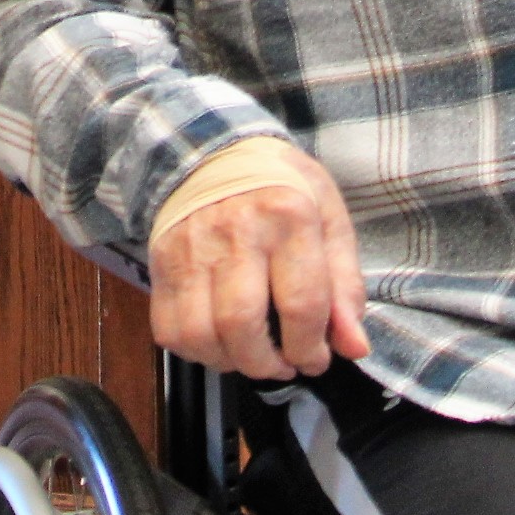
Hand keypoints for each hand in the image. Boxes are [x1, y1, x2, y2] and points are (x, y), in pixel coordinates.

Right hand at [148, 137, 370, 380]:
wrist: (216, 150)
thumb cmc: (282, 188)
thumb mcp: (329, 220)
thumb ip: (345, 285)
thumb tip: (353, 347)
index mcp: (288, 215)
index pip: (301, 304)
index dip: (311, 348)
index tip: (315, 358)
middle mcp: (235, 230)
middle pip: (242, 324)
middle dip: (266, 364)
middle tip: (282, 364)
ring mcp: (191, 244)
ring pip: (199, 333)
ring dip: (228, 362)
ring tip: (249, 355)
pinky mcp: (161, 259)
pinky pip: (169, 327)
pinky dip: (193, 350)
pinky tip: (218, 341)